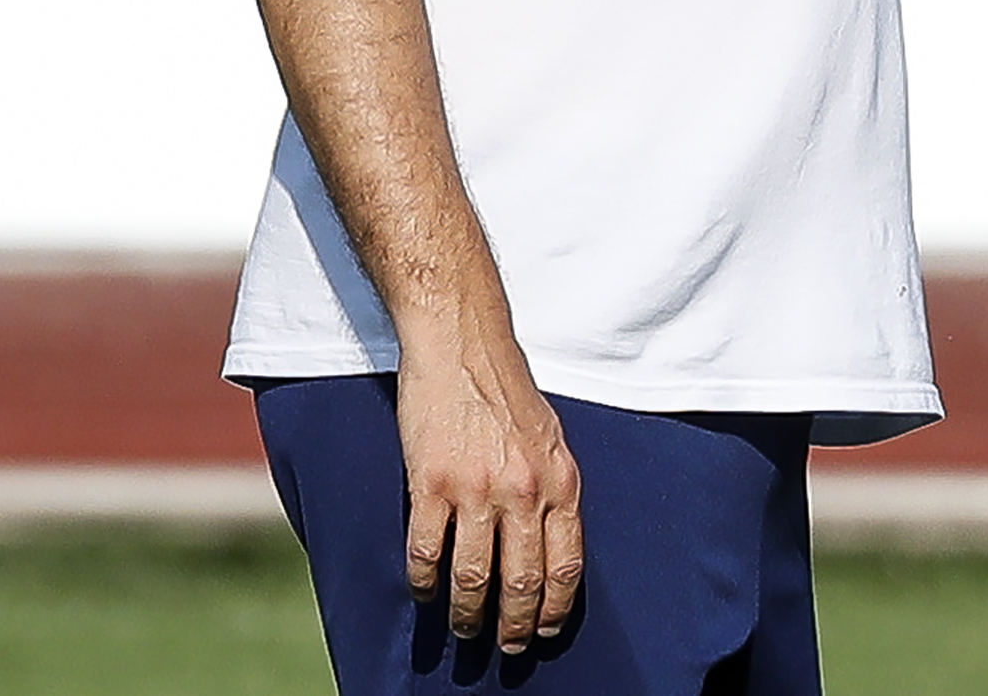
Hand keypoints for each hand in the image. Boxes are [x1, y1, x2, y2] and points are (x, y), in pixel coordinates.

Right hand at [396, 330, 584, 652]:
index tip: (542, 630)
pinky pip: (427, 552)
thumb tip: (551, 544)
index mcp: (559, 480)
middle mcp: (523, 490)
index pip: (565, 567)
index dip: (553, 609)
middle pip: (522, 583)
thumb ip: (553, 488)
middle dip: (513, 626)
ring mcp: (475, 489)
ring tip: (463, 629)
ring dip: (468, 615)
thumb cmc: (504, 385)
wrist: (459, 340)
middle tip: (504, 646)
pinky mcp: (431, 482)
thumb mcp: (551, 436)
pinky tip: (423, 592)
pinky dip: (424, 582)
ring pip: (473, 577)